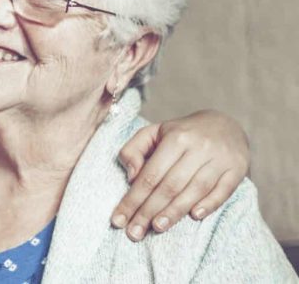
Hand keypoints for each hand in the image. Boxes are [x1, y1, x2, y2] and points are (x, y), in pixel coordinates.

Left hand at [110, 110, 249, 240]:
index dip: (133, 199)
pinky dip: (209, 204)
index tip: (119, 219)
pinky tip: (194, 217)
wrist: (225, 124)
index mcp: (176, 138)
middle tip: (134, 232)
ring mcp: (220, 159)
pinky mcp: (238, 169)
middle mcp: (199, 148)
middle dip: (149, 211)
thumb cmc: (182, 133)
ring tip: (157, 228)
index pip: (150, 174)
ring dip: (175, 212)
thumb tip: (131, 177)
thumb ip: (134, 150)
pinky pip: (223, 191)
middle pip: (171, 185)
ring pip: (195, 190)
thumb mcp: (154, 132)